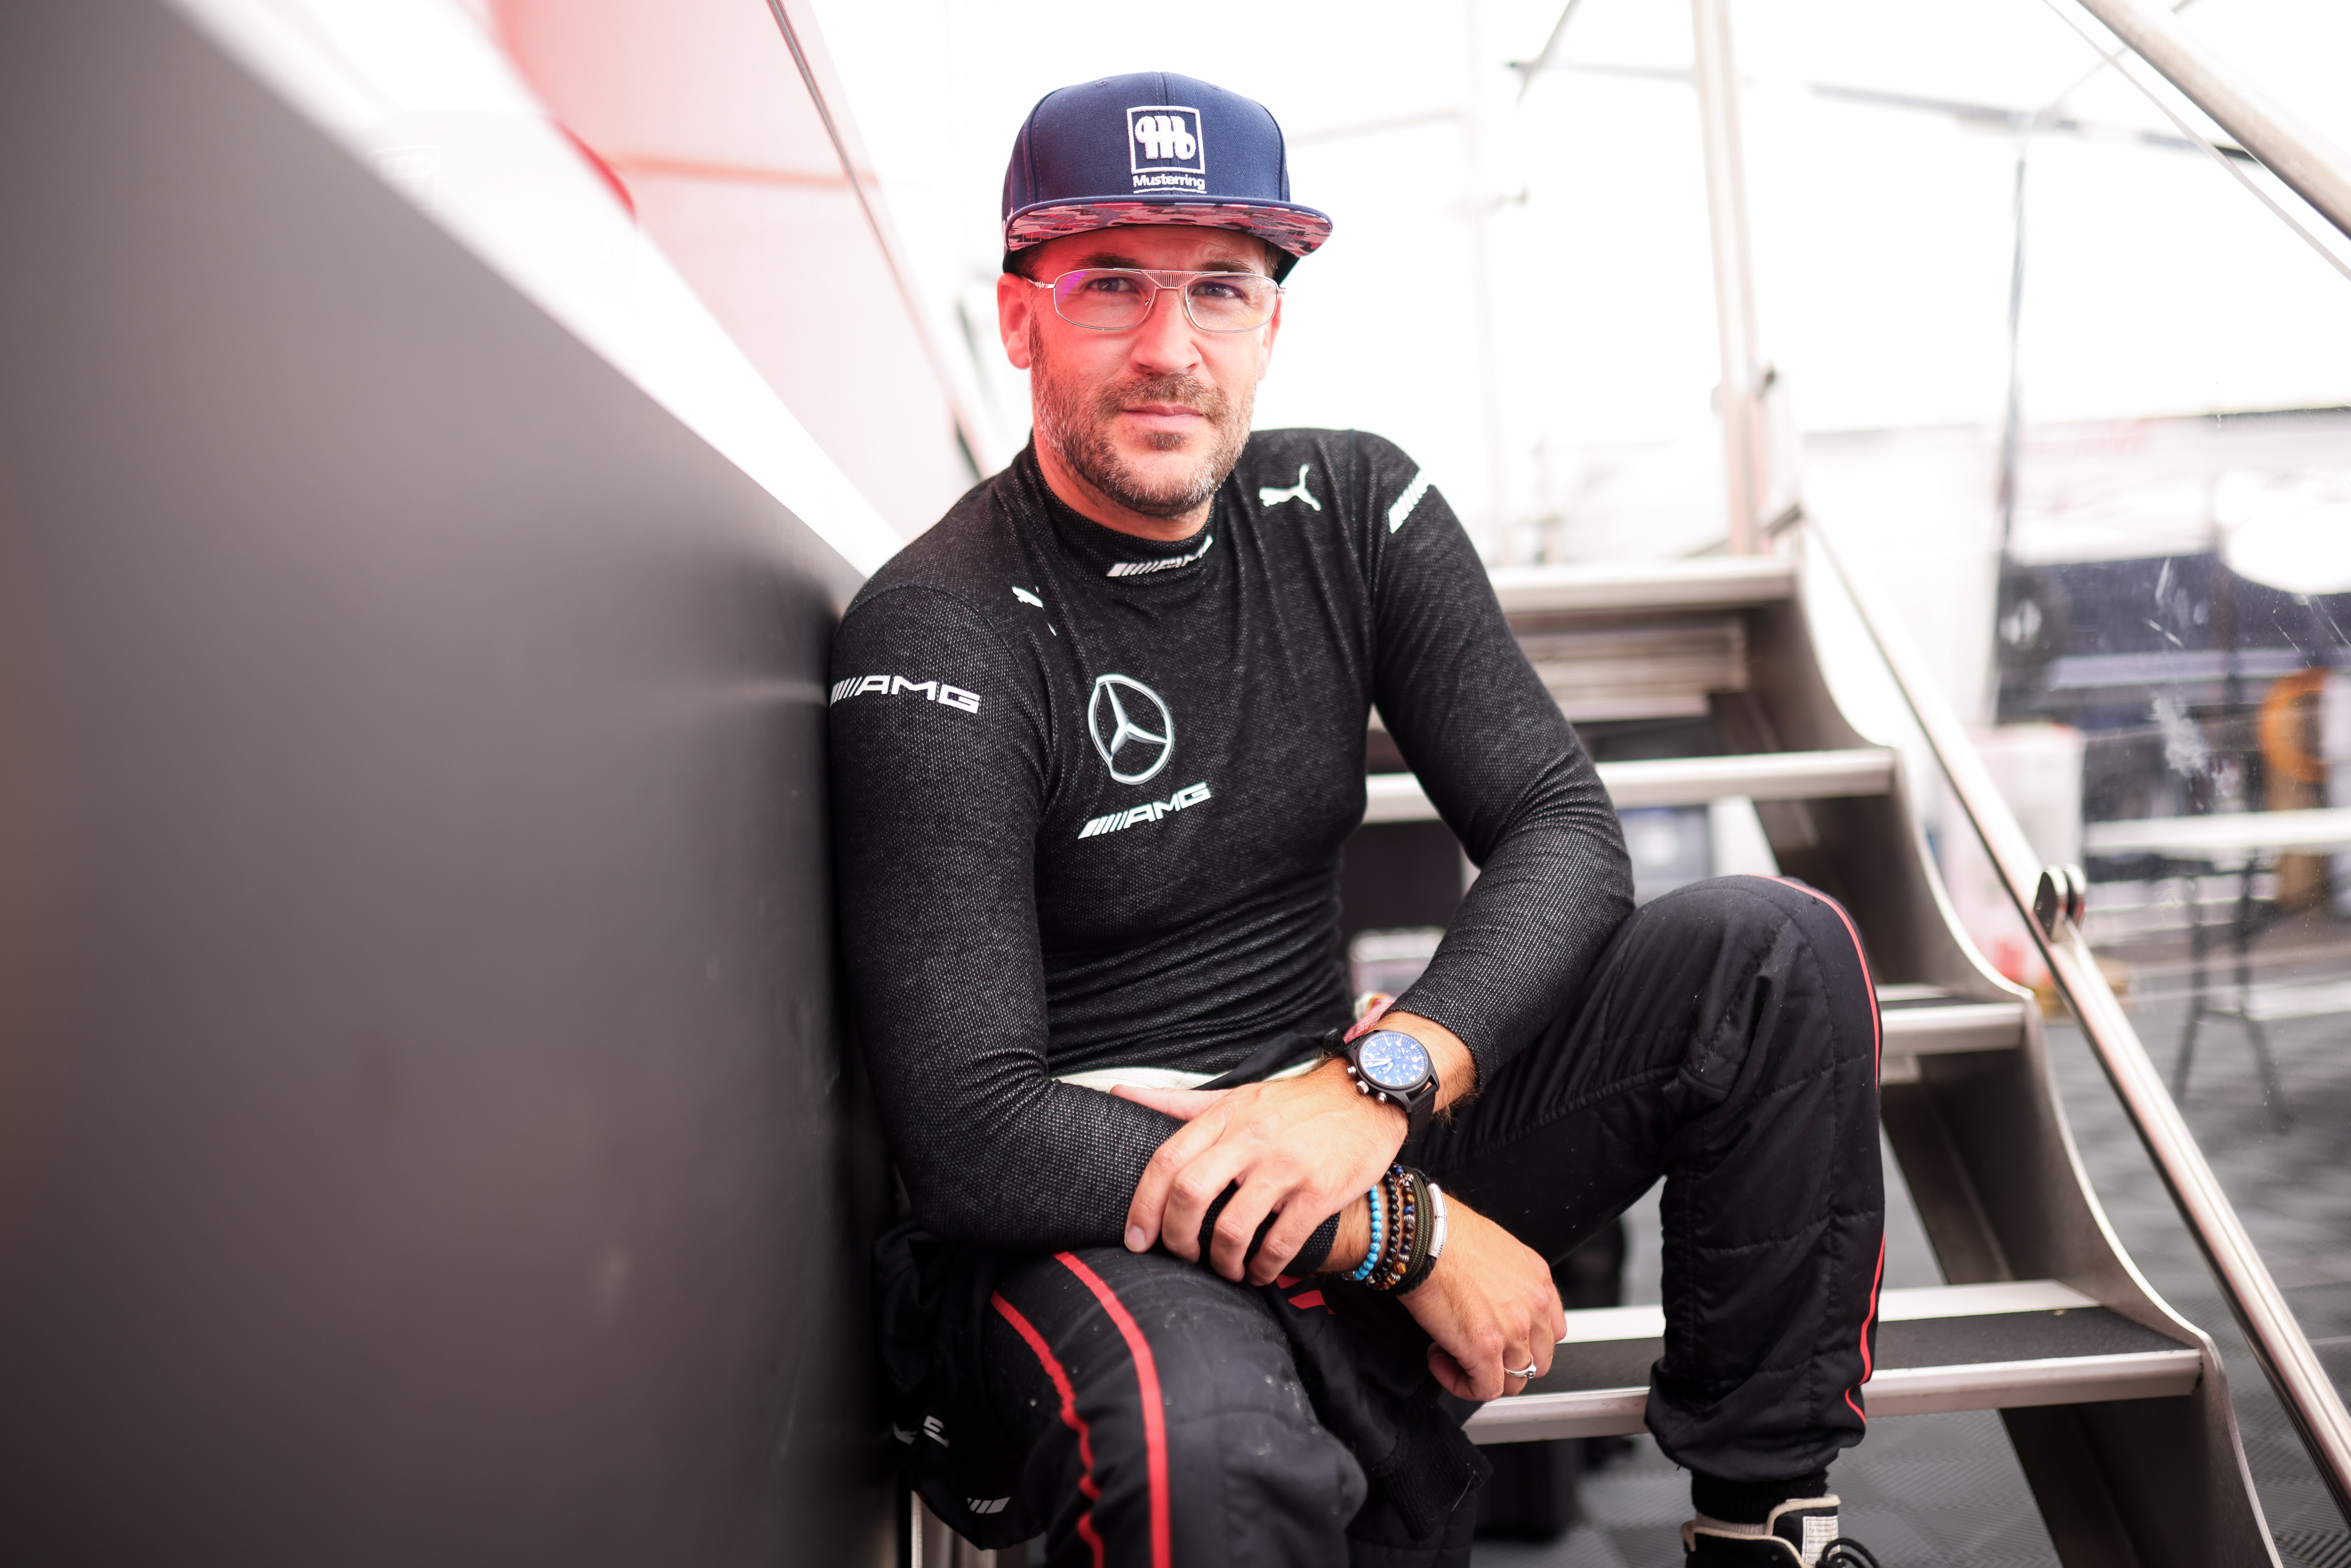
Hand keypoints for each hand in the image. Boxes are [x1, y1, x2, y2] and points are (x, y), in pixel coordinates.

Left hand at [1116, 1061, 1402, 1284]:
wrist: (1368, 1094)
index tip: (1136, 1240)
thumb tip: (1119, 1094)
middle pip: (1189, 1196)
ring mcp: (1286, 1166)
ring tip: (1225, 1268)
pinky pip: (1280, 1244)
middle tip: (1182, 1256)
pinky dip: (1263, 1268)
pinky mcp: (1320, 1191)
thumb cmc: (1295, 1103)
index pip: (1166, 1163)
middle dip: (1176, 1239)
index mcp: (1225, 1117)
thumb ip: (1178, 1104)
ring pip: (1232, 1228)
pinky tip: (1260, 1272)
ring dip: (1221, 1262)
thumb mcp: (1235, 1097)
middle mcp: (1251, 1139)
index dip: (1143, 1207)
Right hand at [1396, 1199, 1564, 1401]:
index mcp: (1538, 1279)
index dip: (1523, 1343)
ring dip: (1480, 1373)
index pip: (1551, 1331)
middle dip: (1505, 1363)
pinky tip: (1439, 1360)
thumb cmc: (1443, 1234)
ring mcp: (1513, 1331)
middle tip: (1474, 1349)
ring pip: (1512, 1380)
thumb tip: (1487, 1300)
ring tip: (1449, 1351)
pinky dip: (1462, 1384)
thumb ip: (1503, 1279)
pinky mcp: (1485, 1350)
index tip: (1499, 1340)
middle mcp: (1533, 1306)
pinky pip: (1484, 1390)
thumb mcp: (1493, 1249)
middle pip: (1536, 1361)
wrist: (1423, 1235)